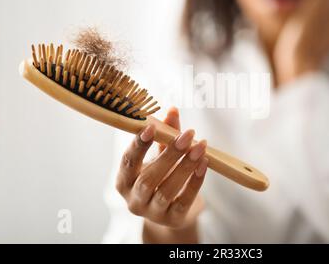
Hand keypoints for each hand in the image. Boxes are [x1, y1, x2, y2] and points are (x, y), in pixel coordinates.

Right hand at [116, 107, 207, 229]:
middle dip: (169, 154)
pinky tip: (204, 163)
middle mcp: (134, 199)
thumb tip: (173, 110)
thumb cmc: (161, 176)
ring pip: (166, 190)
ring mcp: (152, 213)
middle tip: (188, 134)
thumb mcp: (160, 155)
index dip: (138, 144)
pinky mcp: (172, 220)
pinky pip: (184, 201)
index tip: (152, 126)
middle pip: (148, 178)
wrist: (171, 210)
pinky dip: (195, 182)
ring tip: (200, 147)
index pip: (128, 162)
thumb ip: (165, 134)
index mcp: (124, 180)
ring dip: (185, 167)